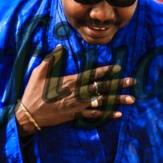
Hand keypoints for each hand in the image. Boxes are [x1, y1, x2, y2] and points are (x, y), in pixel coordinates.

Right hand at [17, 47, 134, 137]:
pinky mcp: (76, 115)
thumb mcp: (39, 73)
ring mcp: (78, 106)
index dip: (106, 71)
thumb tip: (59, 47)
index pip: (92, 75)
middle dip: (118, 84)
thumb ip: (51, 60)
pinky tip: (118, 114)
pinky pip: (95, 116)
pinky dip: (107, 114)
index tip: (118, 68)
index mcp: (70, 82)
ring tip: (131, 99)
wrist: (30, 115)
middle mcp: (78, 93)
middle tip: (133, 82)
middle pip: (102, 88)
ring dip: (117, 100)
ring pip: (102, 102)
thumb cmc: (34, 92)